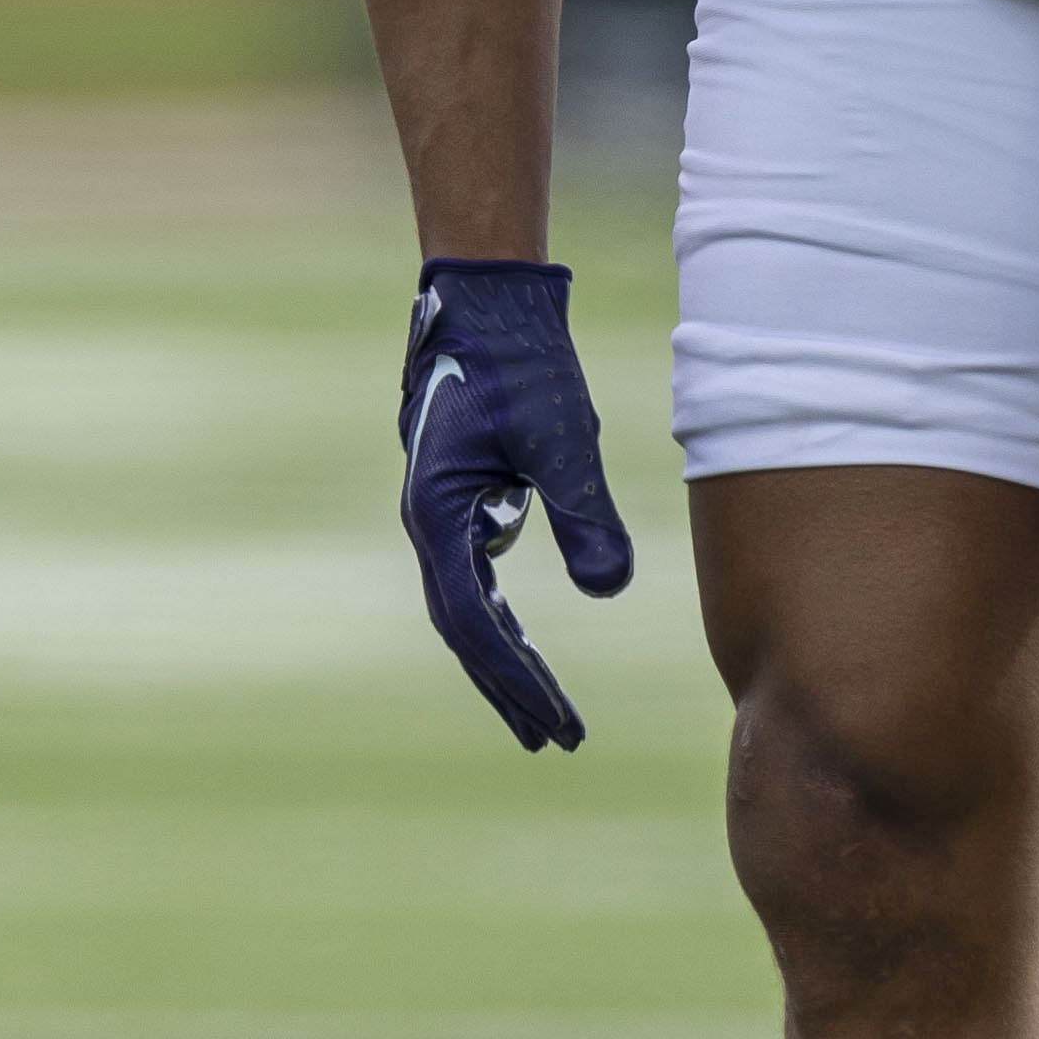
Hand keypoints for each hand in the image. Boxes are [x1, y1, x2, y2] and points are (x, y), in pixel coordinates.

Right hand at [396, 258, 634, 749]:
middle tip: (555, 740)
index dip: (515, 678)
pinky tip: (521, 630)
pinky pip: (472, 572)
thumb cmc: (520, 360)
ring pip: (465, 603)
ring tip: (541, 707)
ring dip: (500, 655)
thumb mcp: (561, 435)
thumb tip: (609, 590)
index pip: (474, 621)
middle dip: (507, 686)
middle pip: (463, 627)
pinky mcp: (456, 493)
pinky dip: (496, 612)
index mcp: (437, 512)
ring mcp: (438, 508)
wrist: (486, 299)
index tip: (557, 725)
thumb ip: (582, 510)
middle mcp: (429, 519)